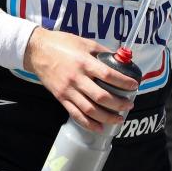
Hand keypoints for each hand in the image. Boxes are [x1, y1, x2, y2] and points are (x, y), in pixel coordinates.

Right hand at [23, 28, 137, 131]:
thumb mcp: (85, 42)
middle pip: (101, 97)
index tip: (134, 86)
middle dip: (119, 104)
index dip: (124, 82)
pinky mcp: (60, 98)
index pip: (109, 75)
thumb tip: (120, 59)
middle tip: (129, 105)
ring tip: (119, 119)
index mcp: (85, 63)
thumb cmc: (62, 44)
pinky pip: (75, 114)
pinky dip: (88, 123)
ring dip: (107, 117)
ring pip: (90, 110)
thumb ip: (102, 51)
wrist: (37, 51)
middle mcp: (77, 79)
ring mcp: (68, 90)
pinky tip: (99, 127)